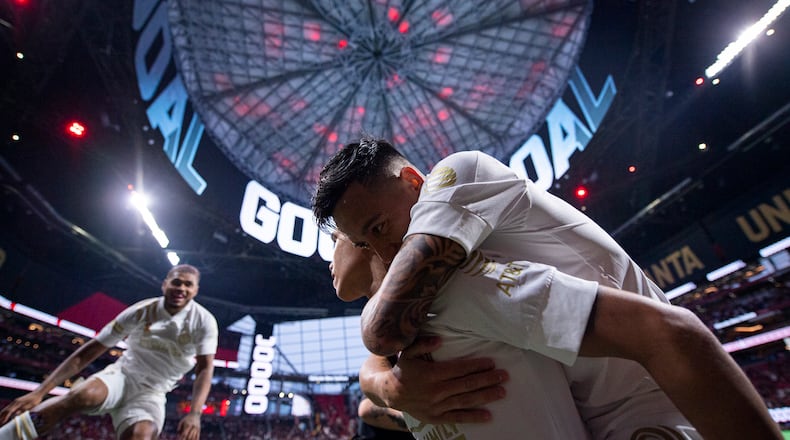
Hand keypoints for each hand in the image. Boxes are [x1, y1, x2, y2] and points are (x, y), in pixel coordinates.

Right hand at [0, 392, 43, 424]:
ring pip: (6, 408)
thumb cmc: (35, 400)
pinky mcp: (16, 402)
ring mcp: (15, 401)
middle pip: (6, 410)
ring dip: (2, 414)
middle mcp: (15, 402)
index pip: (9, 411)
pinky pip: (9, 407)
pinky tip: (3, 415)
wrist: (38, 393)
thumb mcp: (31, 405)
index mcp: (18, 403)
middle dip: (1, 416)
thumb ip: (23, 409)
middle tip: (0, 423)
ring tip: (0, 420)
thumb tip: (16, 414)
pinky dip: (5, 412)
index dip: (5, 417)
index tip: (2, 422)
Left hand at [177, 413, 200, 439]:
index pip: (185, 434)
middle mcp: (193, 427)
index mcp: (188, 425)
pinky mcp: (199, 429)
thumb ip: (179, 427)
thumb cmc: (187, 418)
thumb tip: (178, 434)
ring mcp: (197, 428)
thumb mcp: (182, 421)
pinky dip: (195, 439)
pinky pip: (198, 436)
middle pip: (189, 436)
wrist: (195, 414)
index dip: (182, 438)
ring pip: (194, 437)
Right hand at [383, 336, 507, 423]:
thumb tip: (440, 339)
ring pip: (466, 400)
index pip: (459, 369)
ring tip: (502, 392)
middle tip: (504, 376)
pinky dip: (473, 417)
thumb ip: (423, 344)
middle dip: (487, 379)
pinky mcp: (436, 417)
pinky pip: (457, 418)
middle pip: (467, 384)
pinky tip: (488, 416)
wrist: (390, 393)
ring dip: (485, 396)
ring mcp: (437, 405)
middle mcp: (436, 390)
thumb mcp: (408, 352)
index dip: (477, 365)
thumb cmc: (403, 369)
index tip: (492, 363)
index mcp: (432, 374)